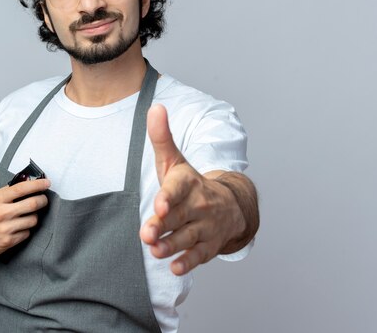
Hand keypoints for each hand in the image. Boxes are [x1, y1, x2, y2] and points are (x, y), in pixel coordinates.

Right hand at [0, 179, 50, 260]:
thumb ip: (7, 192)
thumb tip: (27, 184)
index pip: (22, 188)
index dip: (38, 184)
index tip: (46, 183)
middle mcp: (2, 213)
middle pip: (33, 204)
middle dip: (43, 200)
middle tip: (43, 199)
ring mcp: (5, 228)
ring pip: (33, 219)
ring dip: (34, 216)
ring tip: (28, 214)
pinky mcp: (8, 241)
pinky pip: (27, 233)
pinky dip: (26, 229)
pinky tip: (19, 226)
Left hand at [140, 105, 244, 274]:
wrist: (229, 204)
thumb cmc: (190, 183)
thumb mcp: (175, 160)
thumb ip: (161, 137)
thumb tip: (155, 107)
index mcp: (187, 183)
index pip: (177, 189)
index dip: (168, 197)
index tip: (159, 205)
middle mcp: (198, 205)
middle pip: (179, 217)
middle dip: (163, 226)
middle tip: (147, 234)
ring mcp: (205, 226)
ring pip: (188, 237)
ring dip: (172, 245)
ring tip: (155, 251)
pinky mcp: (209, 245)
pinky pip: (200, 255)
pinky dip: (189, 262)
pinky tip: (175, 268)